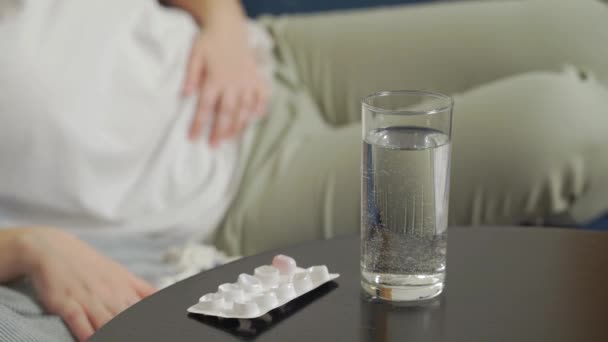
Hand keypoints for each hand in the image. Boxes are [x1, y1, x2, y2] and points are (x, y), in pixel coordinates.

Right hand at [19, 228, 155, 340]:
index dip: (152, 319)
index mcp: (125, 288)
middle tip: (139, 335)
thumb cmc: (88, 263)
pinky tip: (90, 339)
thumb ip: (143, 289)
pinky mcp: (66, 303)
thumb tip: (166, 298)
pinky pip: (79, 322)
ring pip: (107, 323)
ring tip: (116, 337)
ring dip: (112, 333)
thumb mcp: (121, 273)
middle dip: (133, 329)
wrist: (53, 249)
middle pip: (128, 318)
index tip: (166, 329)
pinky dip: (86, 333)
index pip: (145, 308)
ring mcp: (88, 299)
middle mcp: (110, 295)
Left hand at [183, 20, 268, 145]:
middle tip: (214, 146)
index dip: (199, 124)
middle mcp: (233, 83)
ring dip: (238, 125)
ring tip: (230, 138)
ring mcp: (248, 82)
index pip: (206, 107)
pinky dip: (259, 110)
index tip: (193, 138)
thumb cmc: (209, 42)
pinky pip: (261, 98)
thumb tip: (184, 93)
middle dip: (220, 131)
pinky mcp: (257, 79)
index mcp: (215, 79)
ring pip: (245, 109)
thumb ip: (190, 74)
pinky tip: (254, 120)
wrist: (229, 28)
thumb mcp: (195, 54)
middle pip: (227, 113)